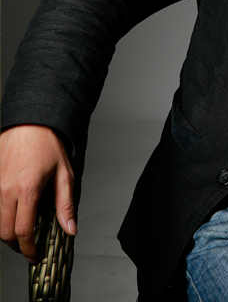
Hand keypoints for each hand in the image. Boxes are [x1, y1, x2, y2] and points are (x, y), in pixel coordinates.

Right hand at [0, 125, 76, 263]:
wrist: (30, 123)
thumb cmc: (47, 144)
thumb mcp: (64, 174)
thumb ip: (66, 204)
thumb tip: (70, 228)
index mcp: (28, 189)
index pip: (23, 231)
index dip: (28, 249)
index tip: (34, 255)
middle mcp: (6, 189)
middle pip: (4, 232)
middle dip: (16, 245)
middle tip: (27, 247)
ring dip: (6, 231)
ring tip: (21, 231)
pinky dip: (1, 215)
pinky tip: (13, 212)